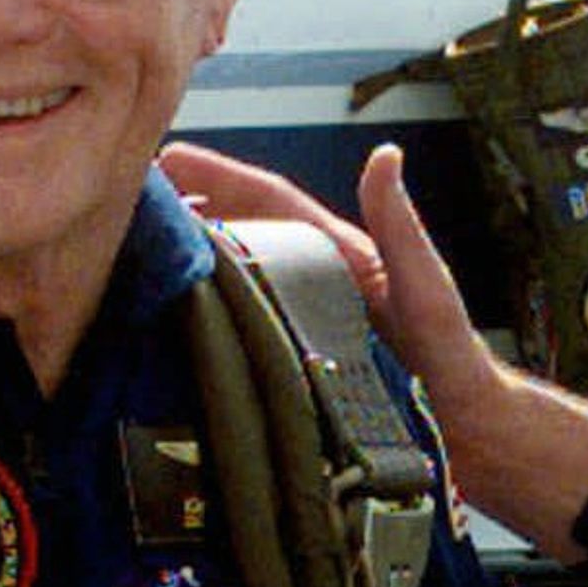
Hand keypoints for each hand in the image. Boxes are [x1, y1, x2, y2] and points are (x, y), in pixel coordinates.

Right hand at [160, 138, 587, 556]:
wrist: (462, 429)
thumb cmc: (450, 356)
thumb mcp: (424, 283)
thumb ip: (400, 225)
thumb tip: (385, 157)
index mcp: (339, 252)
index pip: (270, 200)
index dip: (220, 174)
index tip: (170, 158)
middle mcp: (312, 279)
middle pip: (238, 231)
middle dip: (185, 208)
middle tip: (125, 199)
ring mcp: (298, 319)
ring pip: (231, 277)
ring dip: (185, 258)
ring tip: (129, 249)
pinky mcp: (290, 360)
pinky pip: (236, 327)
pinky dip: (200, 313)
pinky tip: (163, 320)